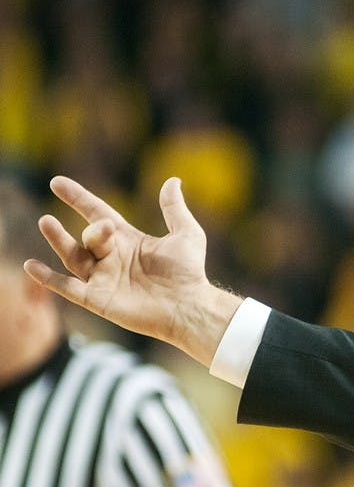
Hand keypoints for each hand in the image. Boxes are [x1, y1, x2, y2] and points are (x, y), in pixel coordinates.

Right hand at [23, 176, 242, 365]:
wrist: (190, 306)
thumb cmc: (190, 272)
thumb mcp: (186, 234)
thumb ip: (174, 208)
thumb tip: (172, 180)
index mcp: (127, 239)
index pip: (96, 212)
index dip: (78, 198)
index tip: (56, 182)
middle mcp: (111, 256)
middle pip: (89, 236)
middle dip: (93, 230)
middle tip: (103, 227)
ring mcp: (103, 278)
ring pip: (73, 256)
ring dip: (59, 241)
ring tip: (46, 222)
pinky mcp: (98, 299)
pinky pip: (67, 287)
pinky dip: (48, 278)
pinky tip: (30, 266)